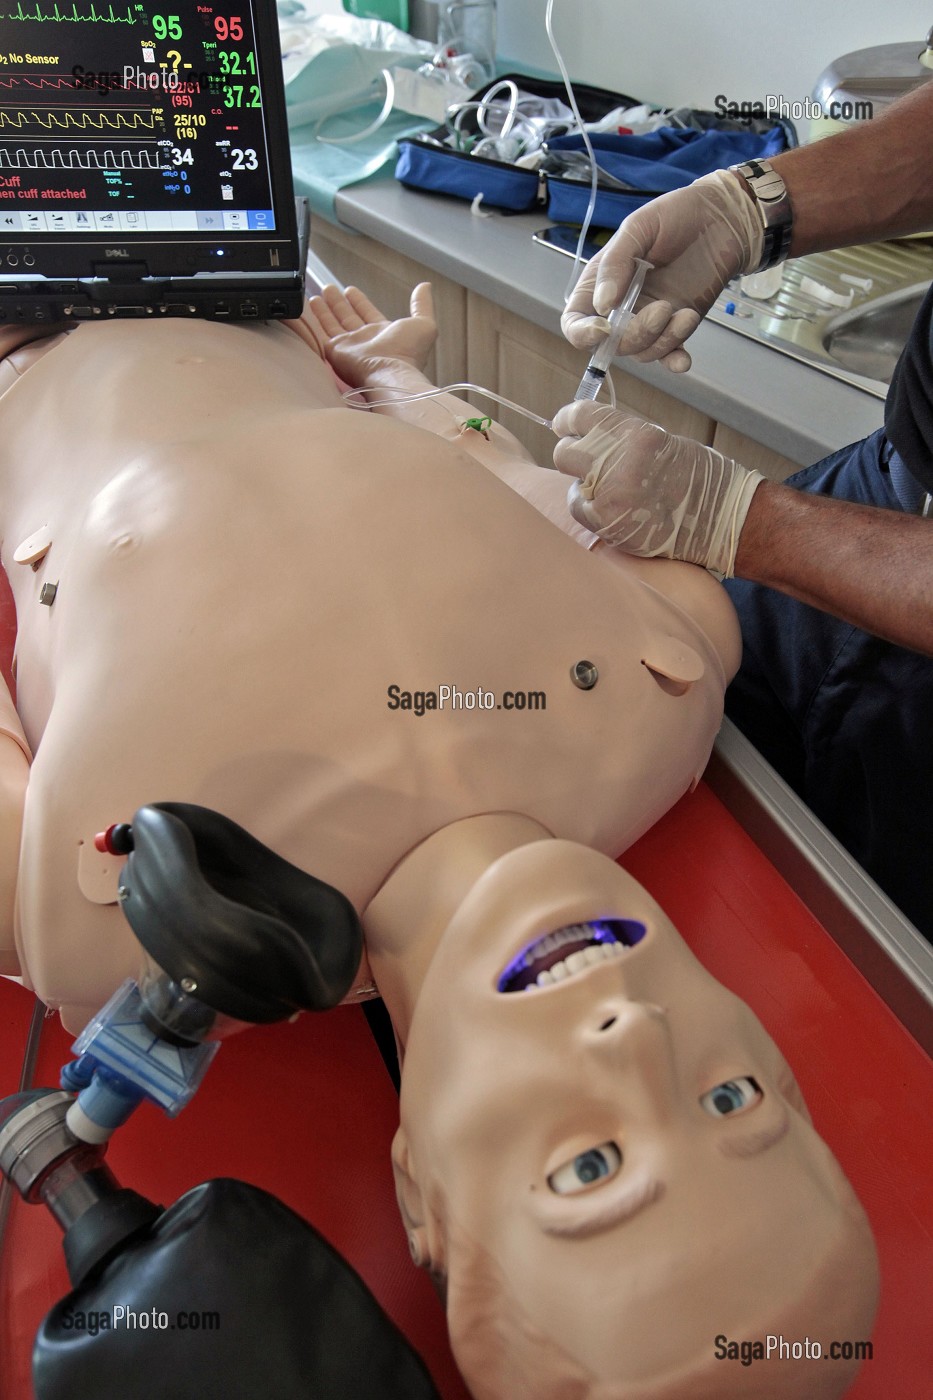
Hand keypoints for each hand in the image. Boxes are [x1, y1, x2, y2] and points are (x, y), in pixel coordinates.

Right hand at [306, 282, 437, 386]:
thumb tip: (425, 286)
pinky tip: (307, 309)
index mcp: (383, 333)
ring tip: (316, 296)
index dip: (359, 301)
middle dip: (339, 303)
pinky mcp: (334, 352)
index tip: (350, 290)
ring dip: (325, 310)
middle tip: (329, 288)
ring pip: (333, 324)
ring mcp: (349, 347)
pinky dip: (314, 322)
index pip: (367, 313)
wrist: (390, 373)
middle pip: (348, 317)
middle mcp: (364, 341)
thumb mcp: (424, 323)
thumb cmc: (408, 353)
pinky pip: (321, 334)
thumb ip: (422, 304)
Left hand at [552, 400, 763, 577]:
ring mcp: (612, 497)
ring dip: (587, 485)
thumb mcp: (661, 442)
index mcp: (635, 435)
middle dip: (573, 456)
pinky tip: (615, 509)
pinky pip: (581, 510)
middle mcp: (619, 464)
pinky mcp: (609, 525)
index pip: (579, 417)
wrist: (721, 518)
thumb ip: (622, 440)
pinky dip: (592, 509)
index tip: (565, 426)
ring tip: (616, 491)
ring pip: (573, 484)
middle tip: (588, 462)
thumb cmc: (698, 478)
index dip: (567, 421)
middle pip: (565, 453)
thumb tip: (588, 438)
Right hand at [560, 170, 762, 372]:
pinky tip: (683, 360)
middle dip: (636, 334)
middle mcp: (621, 307)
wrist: (724, 216)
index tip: (604, 328)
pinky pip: (668, 354)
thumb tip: (601, 306)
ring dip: (663, 341)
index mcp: (601, 283)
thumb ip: (615, 264)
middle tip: (663, 308)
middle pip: (612, 344)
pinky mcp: (676, 325)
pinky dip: (674, 360)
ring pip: (642, 352)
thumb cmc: (677, 214)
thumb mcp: (638, 228)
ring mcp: (649, 319)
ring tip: (686, 315)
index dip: (582, 333)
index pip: (576, 321)